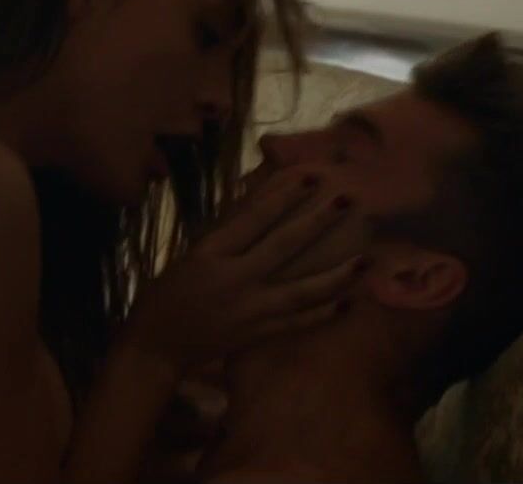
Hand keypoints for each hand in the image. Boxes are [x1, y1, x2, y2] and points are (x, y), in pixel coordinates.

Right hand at [121, 167, 368, 372]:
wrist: (157, 346)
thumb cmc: (167, 294)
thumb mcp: (190, 255)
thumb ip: (226, 234)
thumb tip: (260, 202)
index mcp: (212, 254)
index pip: (254, 218)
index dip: (284, 195)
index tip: (311, 175)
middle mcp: (234, 279)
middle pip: (284, 246)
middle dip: (318, 222)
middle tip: (348, 200)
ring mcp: (249, 309)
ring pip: (301, 290)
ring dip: (336, 275)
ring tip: (365, 259)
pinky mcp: (257, 335)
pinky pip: (297, 323)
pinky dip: (323, 314)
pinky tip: (349, 302)